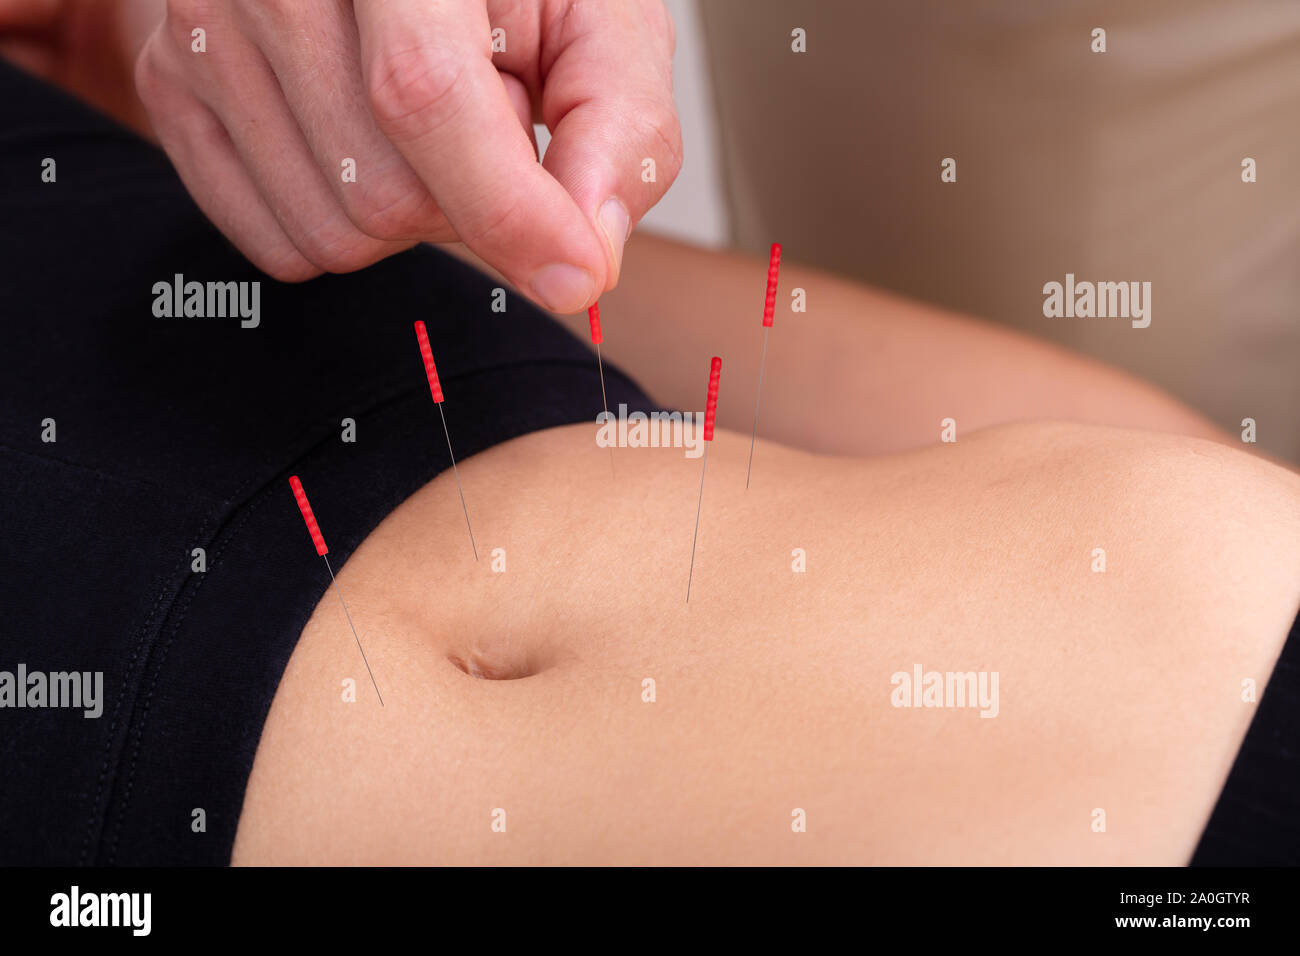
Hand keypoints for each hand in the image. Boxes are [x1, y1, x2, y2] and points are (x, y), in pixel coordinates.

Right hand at [133, 0, 681, 310]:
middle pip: (382, 194)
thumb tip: (584, 259)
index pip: (424, 97)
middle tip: (491, 129)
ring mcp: (203, 31)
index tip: (573, 271)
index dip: (506, 208)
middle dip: (468, 203)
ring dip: (409, 219)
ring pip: (330, 232)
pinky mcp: (171, 87)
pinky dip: (345, 227)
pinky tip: (371, 152)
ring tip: (428, 132)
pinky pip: (275, 243)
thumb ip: (619, 128)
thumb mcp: (600, 16)